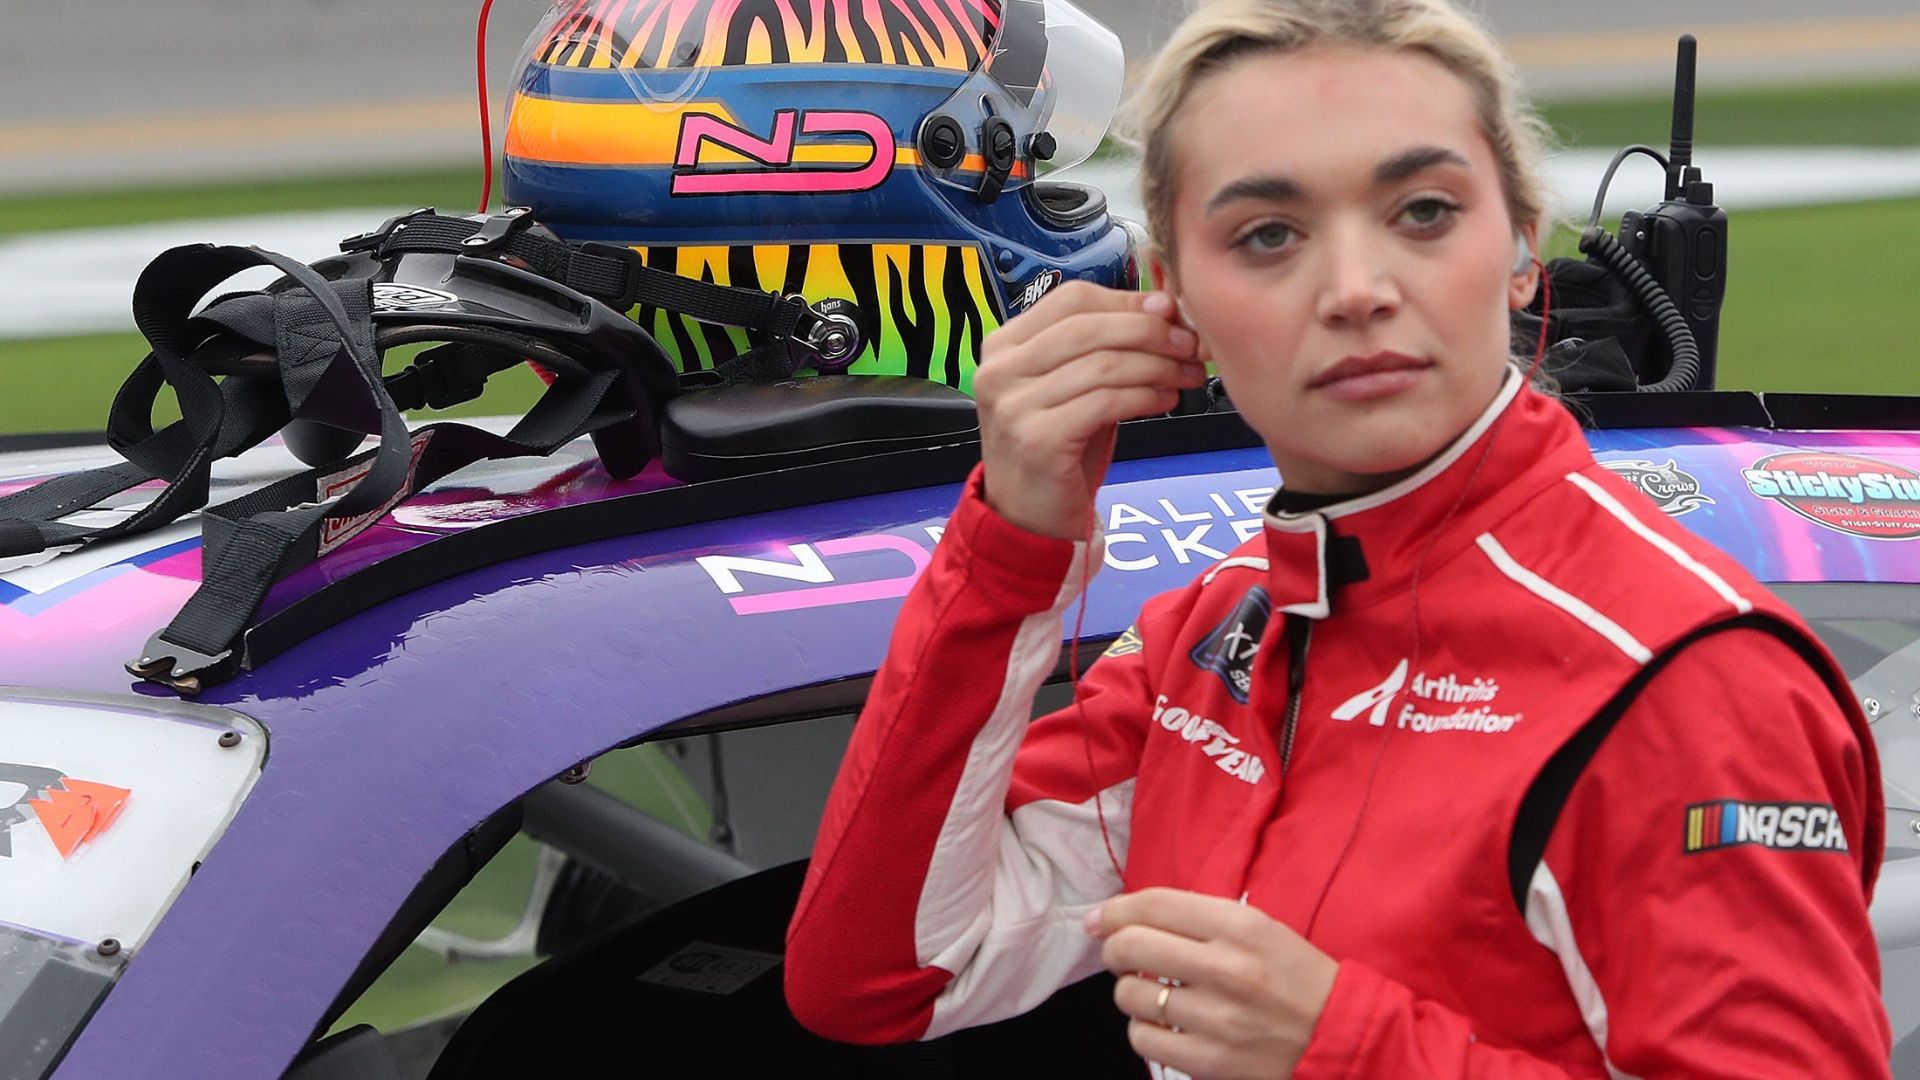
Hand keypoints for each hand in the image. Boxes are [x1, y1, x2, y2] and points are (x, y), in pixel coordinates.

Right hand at [973, 283, 1206, 538]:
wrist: (1029, 516)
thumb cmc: (1059, 444)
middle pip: (1090, 327)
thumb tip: (1163, 302)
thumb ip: (1106, 344)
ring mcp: (1014, 405)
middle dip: (1151, 331)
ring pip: (1103, 364)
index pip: (1073, 299)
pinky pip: (1106, 402)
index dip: (1128, 301)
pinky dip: (1146, 396)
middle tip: (1191, 345)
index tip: (1171, 313)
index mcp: (1005, 344)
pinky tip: (1165, 400)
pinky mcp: (1037, 440)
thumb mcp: (1075, 384)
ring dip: (1158, 366)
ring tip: (1186, 376)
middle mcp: (999, 369)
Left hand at [1087, 888, 1338, 1079]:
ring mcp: (1217, 1019)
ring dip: (1133, 994)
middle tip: (1119, 956)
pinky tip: (1168, 1027)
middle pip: (1131, 946)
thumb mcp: (1260, 930)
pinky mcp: (1210, 1062)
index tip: (1099, 919)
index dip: (1115, 910)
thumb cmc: (1297, 979)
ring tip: (1155, 995)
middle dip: (1113, 949)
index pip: (1155, 904)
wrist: (1342, 1038)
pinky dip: (1146, 1031)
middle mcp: (1226, 968)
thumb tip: (1120, 918)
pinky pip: (1145, 1040)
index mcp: (1240, 926)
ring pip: (1131, 996)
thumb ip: (1197, 920)